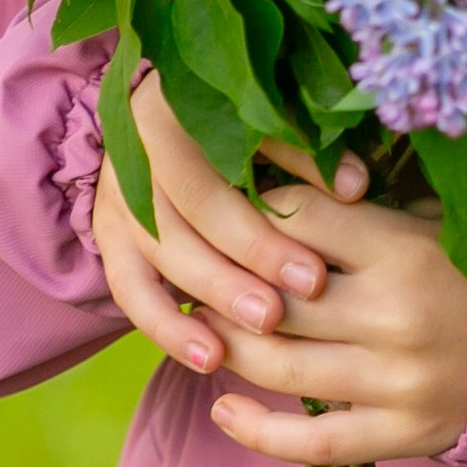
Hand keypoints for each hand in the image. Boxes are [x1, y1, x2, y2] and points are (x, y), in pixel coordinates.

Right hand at [90, 67, 368, 376]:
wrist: (159, 115)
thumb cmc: (231, 109)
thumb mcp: (266, 113)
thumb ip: (306, 148)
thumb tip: (355, 187)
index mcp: (173, 109)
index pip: (218, 181)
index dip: (266, 228)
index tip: (316, 271)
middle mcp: (135, 156)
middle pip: (191, 222)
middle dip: (250, 266)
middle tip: (299, 301)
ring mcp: (116, 201)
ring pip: (165, 259)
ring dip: (216, 300)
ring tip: (264, 333)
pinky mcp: (110, 240)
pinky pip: (132, 293)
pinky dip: (170, 328)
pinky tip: (211, 357)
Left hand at [202, 182, 466, 465]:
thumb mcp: (427, 217)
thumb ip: (359, 203)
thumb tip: (274, 168)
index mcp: (404, 248)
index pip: (300, 220)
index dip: (252, 208)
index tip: (223, 205)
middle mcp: (395, 314)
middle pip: (274, 300)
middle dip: (220, 286)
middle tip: (188, 274)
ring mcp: (395, 381)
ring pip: (279, 368)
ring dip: (225, 350)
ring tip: (199, 331)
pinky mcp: (398, 433)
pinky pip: (311, 442)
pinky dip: (255, 431)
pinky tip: (222, 409)